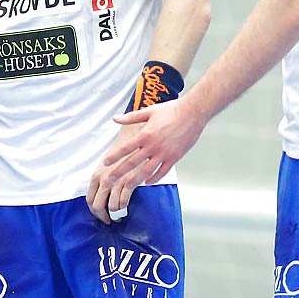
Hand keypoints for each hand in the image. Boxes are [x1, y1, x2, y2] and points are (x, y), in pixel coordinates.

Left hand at [88, 99, 205, 223]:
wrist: (193, 113)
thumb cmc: (172, 110)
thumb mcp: (149, 111)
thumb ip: (131, 117)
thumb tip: (115, 118)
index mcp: (145, 134)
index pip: (125, 148)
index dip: (114, 156)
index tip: (105, 163)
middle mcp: (153, 146)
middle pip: (132, 163)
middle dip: (119, 172)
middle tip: (109, 180)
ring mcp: (164, 154)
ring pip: (146, 171)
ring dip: (135, 180)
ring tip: (127, 187)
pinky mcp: (174, 158)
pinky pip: (162, 172)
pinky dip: (154, 178)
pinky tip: (148, 182)